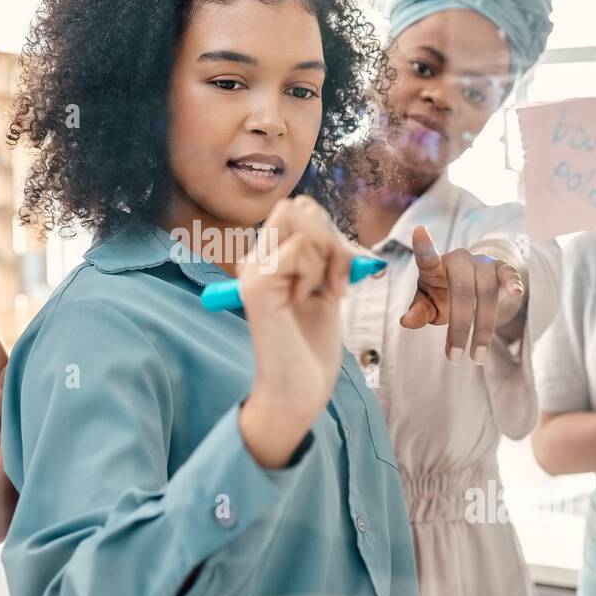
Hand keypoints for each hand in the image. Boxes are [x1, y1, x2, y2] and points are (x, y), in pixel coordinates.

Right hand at [238, 196, 354, 468]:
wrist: (299, 389)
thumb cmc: (312, 346)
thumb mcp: (325, 289)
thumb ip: (325, 257)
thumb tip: (332, 227)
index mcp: (269, 261)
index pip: (300, 210)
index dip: (330, 231)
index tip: (341, 270)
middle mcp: (255, 261)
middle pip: (297, 206)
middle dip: (331, 235)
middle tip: (337, 278)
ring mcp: (253, 270)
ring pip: (300, 219)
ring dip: (328, 255)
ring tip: (326, 292)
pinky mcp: (256, 284)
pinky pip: (299, 248)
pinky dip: (316, 273)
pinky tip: (307, 300)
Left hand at [400, 225, 524, 364]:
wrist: (473, 284)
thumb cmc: (443, 295)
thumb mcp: (428, 304)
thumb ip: (418, 311)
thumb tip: (406, 321)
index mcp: (435, 267)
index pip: (427, 257)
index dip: (424, 246)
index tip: (419, 232)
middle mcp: (459, 260)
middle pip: (462, 292)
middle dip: (459, 328)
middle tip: (454, 358)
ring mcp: (482, 263)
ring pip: (487, 293)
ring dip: (483, 328)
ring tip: (476, 357)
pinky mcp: (501, 268)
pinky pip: (508, 275)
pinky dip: (512, 282)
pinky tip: (516, 293)